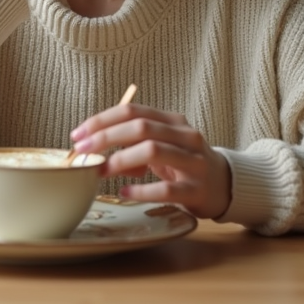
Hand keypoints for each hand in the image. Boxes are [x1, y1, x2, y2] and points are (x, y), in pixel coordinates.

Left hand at [69, 103, 232, 220]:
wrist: (225, 185)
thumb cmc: (183, 162)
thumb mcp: (162, 145)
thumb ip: (133, 143)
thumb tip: (95, 147)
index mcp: (173, 121)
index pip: (133, 110)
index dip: (102, 120)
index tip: (78, 133)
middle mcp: (185, 136)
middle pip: (141, 127)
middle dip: (107, 137)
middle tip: (83, 150)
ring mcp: (194, 162)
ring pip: (153, 151)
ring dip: (121, 161)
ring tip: (101, 172)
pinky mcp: (197, 190)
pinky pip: (166, 189)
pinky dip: (141, 190)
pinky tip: (125, 192)